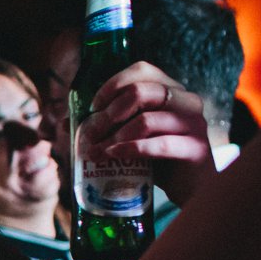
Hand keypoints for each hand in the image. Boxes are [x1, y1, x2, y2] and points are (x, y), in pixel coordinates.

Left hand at [80, 62, 216, 205]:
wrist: (192, 188)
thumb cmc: (160, 158)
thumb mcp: (132, 136)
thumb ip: (106, 126)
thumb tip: (64, 123)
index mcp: (172, 90)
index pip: (142, 70)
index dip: (113, 84)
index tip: (94, 107)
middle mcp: (186, 101)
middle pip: (140, 91)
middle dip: (107, 114)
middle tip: (90, 134)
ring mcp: (194, 124)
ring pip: (146, 120)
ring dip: (113, 136)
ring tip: (95, 151)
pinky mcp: (196, 149)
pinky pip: (159, 144)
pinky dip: (130, 149)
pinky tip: (113, 155)